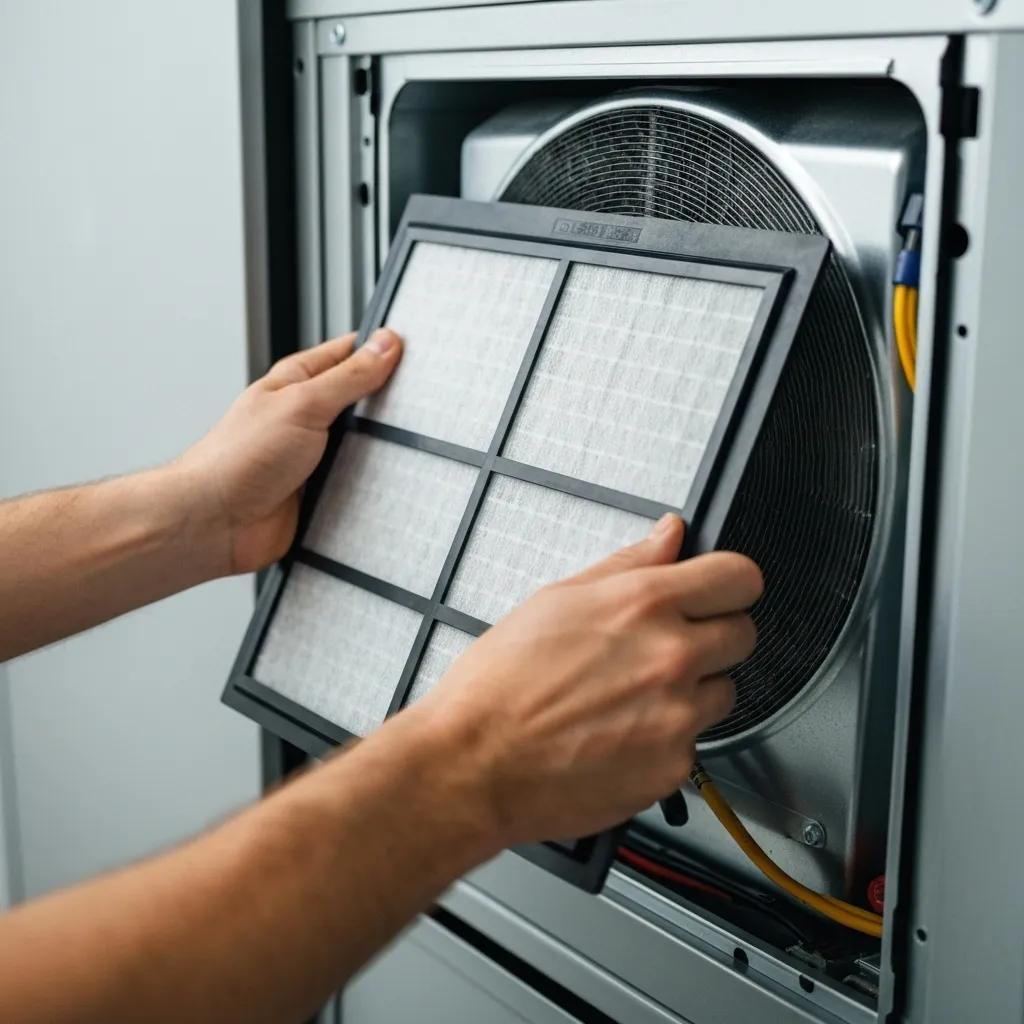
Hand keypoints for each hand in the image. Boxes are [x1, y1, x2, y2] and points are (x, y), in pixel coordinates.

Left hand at [177, 329, 401, 575]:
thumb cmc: (236, 459)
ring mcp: (315, 456)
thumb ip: (349, 376)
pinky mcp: (321, 492)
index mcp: (297, 382)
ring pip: (366, 446)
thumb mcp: (303, 404)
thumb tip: (384, 344)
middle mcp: (306, 417)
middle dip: (388, 406)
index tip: (415, 353)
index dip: (381, 349)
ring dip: (379, 451)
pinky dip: (371, 487)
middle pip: (363, 402)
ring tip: (398, 448)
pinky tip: (382, 486)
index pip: (350, 354)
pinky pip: (359, 486)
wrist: (215, 523)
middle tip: (416, 406)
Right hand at [410, 514, 761, 846]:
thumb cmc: (500, 685)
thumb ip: (628, 564)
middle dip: (712, 636)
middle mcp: (671, 656)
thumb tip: (669, 536)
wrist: (475, 763)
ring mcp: (677, 715)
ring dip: (693, 692)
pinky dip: (666, 740)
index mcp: (643, 604)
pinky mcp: (673, 767)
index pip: (740, 578)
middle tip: (667, 649)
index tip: (719, 592)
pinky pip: (694, 743)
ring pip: (723, 692)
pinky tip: (621, 734)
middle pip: (743, 634)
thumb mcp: (558, 599)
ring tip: (634, 698)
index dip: (729, 583)